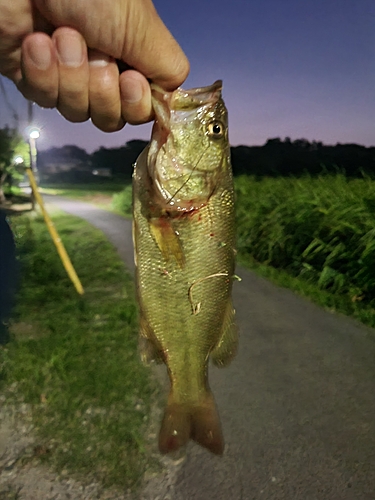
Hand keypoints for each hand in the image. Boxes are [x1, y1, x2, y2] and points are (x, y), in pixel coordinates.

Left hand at [0, 0, 188, 130]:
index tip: (129, 81)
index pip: (143, 107)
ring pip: (79, 112)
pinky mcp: (35, 78)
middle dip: (101, 91)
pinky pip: (46, 99)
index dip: (136, 104)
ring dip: (72, 77)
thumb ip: (167, 66)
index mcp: (132, 56)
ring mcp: (68, 76)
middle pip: (112, 118)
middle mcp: (103, 69)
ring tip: (61, 36)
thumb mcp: (141, 26)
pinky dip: (43, 73)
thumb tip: (173, 99)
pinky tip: (36, 42)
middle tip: (95, 53)